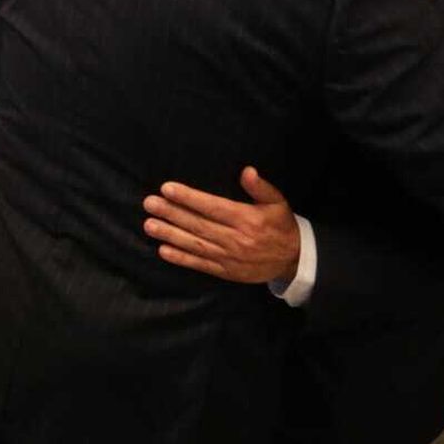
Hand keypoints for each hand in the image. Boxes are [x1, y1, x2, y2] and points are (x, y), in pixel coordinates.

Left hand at [142, 167, 299, 283]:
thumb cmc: (281, 226)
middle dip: (171, 213)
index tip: (167, 188)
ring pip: (195, 245)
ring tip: (149, 225)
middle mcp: (236, 239)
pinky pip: (200, 264)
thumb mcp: (277, 202)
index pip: (212, 207)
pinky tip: (163, 250)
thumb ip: (260, 187)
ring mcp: (229, 258)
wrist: (294, 260)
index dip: (189, 198)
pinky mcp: (226, 272)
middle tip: (149, 204)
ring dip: (170, 235)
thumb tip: (246, 171)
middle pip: (198, 225)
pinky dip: (181, 258)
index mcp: (247, 220)